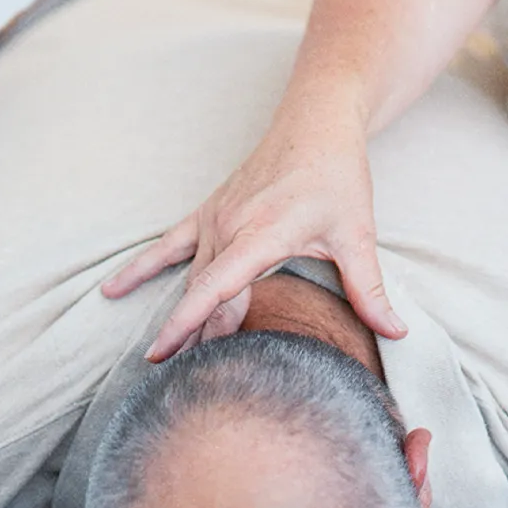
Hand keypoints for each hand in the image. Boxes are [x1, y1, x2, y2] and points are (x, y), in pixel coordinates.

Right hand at [101, 88, 408, 361]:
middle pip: (205, 294)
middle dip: (198, 339)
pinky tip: (112, 289)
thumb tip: (395, 332)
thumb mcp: (357, 233)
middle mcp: (230, 225)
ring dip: (185, 317)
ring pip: (191, 278)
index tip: (163, 356)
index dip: (188, 323)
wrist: (317, 121)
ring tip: (167, 361)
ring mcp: (215, 217)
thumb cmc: (337, 174)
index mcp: (262, 234)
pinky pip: (169, 243)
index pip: (216, 288)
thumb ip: (369, 288)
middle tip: (194, 386)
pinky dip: (142, 267)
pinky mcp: (211, 210)